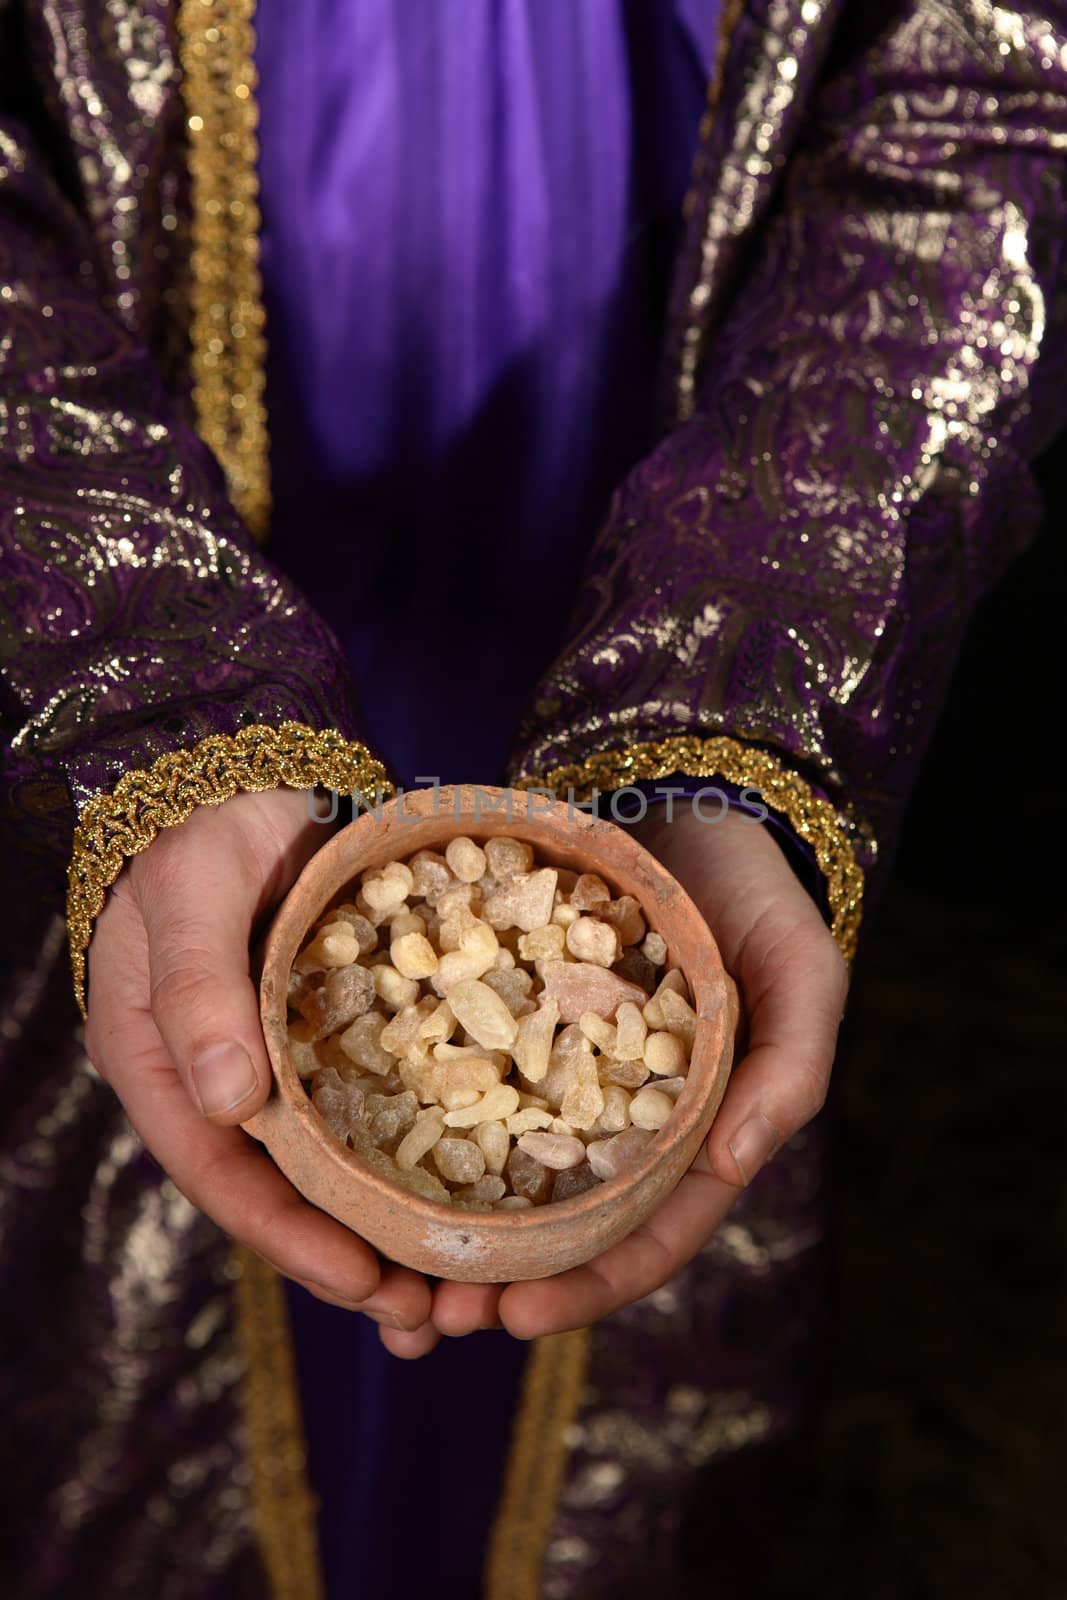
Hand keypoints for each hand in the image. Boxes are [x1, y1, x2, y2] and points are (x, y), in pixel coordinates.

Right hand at [84, 788, 431, 1332]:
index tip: (361, 1281)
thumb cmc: (203, 826)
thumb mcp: (190, 896)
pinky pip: (371, 1108)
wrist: (251, 765)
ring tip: (458, 1292)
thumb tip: (230, 1105)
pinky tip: (472, 1190)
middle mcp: (219, 1078)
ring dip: (387, 1227)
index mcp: (160, 1064)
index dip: (288, 1236)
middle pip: (280, 1192)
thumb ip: (200, 991)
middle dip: (348, 1259)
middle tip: (426, 1317)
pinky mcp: (331, 1033)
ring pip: (331, 1165)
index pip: (221, 1174)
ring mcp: (276, 1058)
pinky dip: (412, 1156)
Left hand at [386, 805, 846, 1356]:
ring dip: (453, 1229)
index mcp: (696, 1132)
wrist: (693, 803)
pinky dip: (428, 1130)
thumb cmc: (762, 893)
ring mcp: (566, 1075)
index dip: (588, 1284)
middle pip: (564, 1226)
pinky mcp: (516, 1023)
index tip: (516, 1315)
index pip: (648, 1235)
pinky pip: (469, 1086)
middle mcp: (623, 1120)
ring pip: (507, 1174)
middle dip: (501, 1281)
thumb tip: (735, 1167)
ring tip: (383, 1267)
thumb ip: (789, 1066)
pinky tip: (367, 1155)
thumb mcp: (802, 971)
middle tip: (429, 1318)